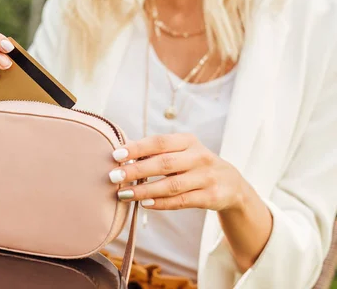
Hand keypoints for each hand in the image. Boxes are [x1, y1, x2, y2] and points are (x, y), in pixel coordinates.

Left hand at [108, 133, 247, 211]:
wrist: (231, 184)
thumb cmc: (193, 164)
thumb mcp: (181, 152)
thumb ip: (156, 153)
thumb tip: (122, 156)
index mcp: (188, 141)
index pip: (159, 142)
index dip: (137, 148)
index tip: (116, 155)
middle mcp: (199, 156)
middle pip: (163, 163)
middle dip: (136, 170)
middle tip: (113, 176)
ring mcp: (206, 177)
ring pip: (171, 185)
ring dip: (144, 190)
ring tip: (123, 194)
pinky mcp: (211, 197)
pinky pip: (181, 201)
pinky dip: (161, 203)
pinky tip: (144, 204)